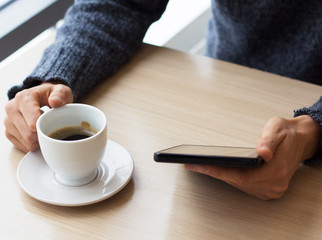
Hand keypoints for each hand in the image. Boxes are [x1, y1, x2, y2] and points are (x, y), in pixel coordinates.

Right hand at [4, 83, 72, 152]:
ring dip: (39, 139)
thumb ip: (61, 94)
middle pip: (29, 135)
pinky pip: (23, 146)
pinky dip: (33, 143)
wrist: (41, 97)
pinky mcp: (8, 132)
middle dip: (43, 134)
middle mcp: (11, 109)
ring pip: (26, 142)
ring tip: (43, 126)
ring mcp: (8, 121)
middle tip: (50, 125)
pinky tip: (37, 133)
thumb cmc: (52, 95)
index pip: (32, 122)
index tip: (52, 123)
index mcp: (23, 98)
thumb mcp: (61, 91)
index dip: (45, 127)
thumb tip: (55, 102)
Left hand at [185, 116, 319, 199]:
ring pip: (240, 186)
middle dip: (214, 173)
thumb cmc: (287, 133)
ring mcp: (273, 189)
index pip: (240, 176)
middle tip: (194, 165)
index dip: (218, 172)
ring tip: (202, 167)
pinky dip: (231, 178)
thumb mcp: (276, 129)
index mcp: (276, 170)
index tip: (201, 166)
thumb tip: (262, 153)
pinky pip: (245, 186)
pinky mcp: (270, 189)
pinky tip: (220, 171)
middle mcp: (275, 184)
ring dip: (221, 176)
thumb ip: (268, 141)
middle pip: (237, 182)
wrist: (301, 140)